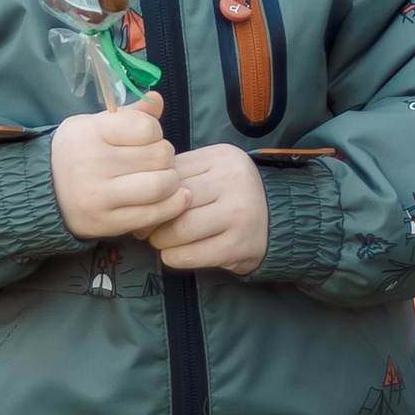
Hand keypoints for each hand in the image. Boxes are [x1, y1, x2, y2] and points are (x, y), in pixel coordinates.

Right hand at [50, 93, 184, 241]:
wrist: (44, 192)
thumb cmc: (76, 152)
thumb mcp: (94, 125)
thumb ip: (129, 114)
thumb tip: (157, 99)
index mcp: (90, 133)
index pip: (145, 128)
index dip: (155, 131)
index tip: (147, 138)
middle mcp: (93, 164)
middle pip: (158, 156)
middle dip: (165, 156)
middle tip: (156, 160)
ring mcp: (99, 197)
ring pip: (160, 186)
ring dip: (171, 181)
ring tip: (163, 179)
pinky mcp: (107, 223)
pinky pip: (154, 214)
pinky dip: (172, 205)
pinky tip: (174, 197)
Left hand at [154, 144, 268, 276]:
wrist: (276, 221)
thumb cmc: (231, 195)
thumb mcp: (212, 171)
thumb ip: (181, 174)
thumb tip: (138, 190)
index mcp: (223, 157)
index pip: (172, 174)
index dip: (152, 193)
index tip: (144, 206)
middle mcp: (233, 181)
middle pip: (174, 201)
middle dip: (152, 219)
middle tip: (146, 229)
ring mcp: (239, 214)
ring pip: (179, 229)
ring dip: (161, 240)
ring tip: (160, 241)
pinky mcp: (238, 245)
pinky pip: (191, 255)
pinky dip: (173, 257)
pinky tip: (173, 253)